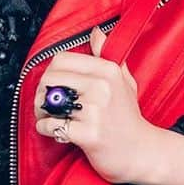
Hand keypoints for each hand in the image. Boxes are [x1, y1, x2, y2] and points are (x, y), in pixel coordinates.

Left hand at [33, 26, 154, 183]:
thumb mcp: (124, 82)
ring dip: (41, 112)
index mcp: (107, 71)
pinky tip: (56, 131)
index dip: (51, 72)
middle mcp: (101, 87)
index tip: (54, 85)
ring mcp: (95, 111)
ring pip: (47, 102)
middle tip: (48, 104)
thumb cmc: (129, 118)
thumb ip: (107, 56)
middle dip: (42, 92)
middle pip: (50, 78)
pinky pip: (51, 125)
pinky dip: (46, 128)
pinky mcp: (88, 134)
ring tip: (51, 117)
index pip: (61, 59)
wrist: (142, 152)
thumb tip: (97, 32)